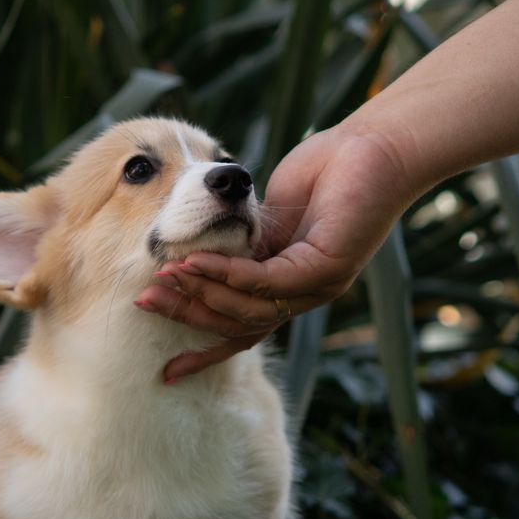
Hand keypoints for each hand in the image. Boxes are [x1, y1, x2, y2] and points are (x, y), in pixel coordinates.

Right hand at [135, 122, 416, 381]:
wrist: (373, 146)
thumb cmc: (324, 171)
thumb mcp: (267, 216)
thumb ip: (239, 245)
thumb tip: (196, 260)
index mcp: (288, 287)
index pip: (241, 332)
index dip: (205, 353)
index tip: (167, 371)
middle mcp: (304, 296)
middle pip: (239, 325)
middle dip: (188, 315)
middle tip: (145, 302)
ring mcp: (318, 288)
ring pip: (251, 310)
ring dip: (203, 295)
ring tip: (165, 277)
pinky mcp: (326, 269)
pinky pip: (268, 282)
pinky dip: (229, 275)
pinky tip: (198, 262)